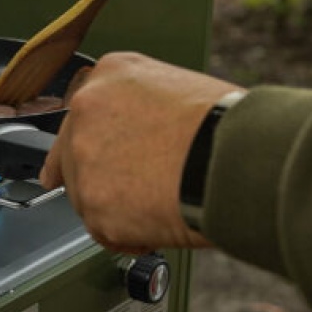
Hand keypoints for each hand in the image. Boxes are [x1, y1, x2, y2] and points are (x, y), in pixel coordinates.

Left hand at [38, 53, 241, 253]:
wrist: (235, 159)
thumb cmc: (225, 126)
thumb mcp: (179, 87)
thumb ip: (142, 107)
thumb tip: (138, 134)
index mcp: (109, 75)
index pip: (81, 113)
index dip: (88, 143)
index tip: (75, 162)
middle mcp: (86, 111)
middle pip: (75, 157)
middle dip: (102, 179)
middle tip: (137, 192)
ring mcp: (85, 160)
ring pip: (88, 197)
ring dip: (118, 209)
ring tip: (162, 203)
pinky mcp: (94, 205)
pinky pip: (104, 231)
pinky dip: (129, 236)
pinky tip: (159, 224)